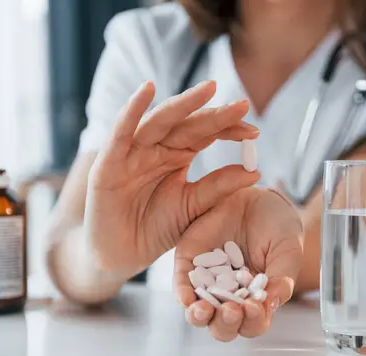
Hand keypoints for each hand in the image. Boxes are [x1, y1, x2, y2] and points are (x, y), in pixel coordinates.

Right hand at [85, 80, 259, 279]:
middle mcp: (156, 147)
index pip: (206, 133)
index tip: (254, 131)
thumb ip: (219, 187)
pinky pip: (120, 132)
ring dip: (183, 104)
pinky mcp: (109, 162)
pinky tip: (147, 90)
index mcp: (178, 154)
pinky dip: (131, 110)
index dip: (229, 129)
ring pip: (159, 121)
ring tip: (209, 90)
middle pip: (188, 123)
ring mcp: (132, 151)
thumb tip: (256, 171)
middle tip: (243, 105)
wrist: (122, 255)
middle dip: (215, 113)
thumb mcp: (194, 207)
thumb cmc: (156, 228)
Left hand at [174, 187, 302, 341]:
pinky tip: (187, 298)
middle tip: (232, 310)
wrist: (257, 197)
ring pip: (200, 312)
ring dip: (201, 316)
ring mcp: (208, 282)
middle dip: (227, 323)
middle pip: (224, 326)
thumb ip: (282, 277)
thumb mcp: (287, 249)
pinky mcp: (189, 264)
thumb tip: (272, 303)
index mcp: (257, 299)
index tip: (255, 308)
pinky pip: (182, 285)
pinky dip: (183, 294)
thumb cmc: (277, 226)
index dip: (254, 321)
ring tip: (204, 310)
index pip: (253, 323)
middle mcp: (231, 296)